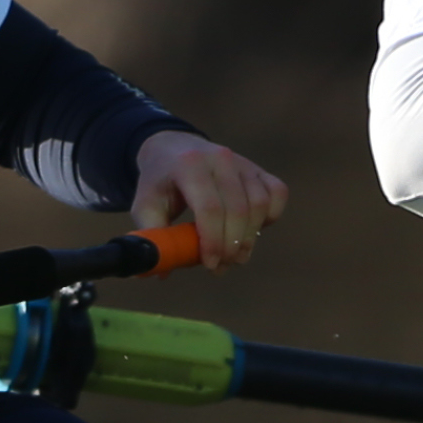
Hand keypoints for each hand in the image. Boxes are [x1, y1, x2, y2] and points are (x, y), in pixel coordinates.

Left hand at [131, 130, 286, 272]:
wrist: (174, 149)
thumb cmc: (160, 182)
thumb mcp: (146, 205)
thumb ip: (154, 236)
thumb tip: (162, 273)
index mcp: (188, 165)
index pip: (210, 207)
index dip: (213, 240)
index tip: (209, 263)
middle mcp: (220, 158)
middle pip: (238, 210)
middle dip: (232, 245)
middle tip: (220, 266)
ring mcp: (242, 161)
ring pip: (259, 204)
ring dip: (249, 237)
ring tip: (234, 256)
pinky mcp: (258, 168)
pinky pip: (277, 193)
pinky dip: (270, 216)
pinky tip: (251, 230)